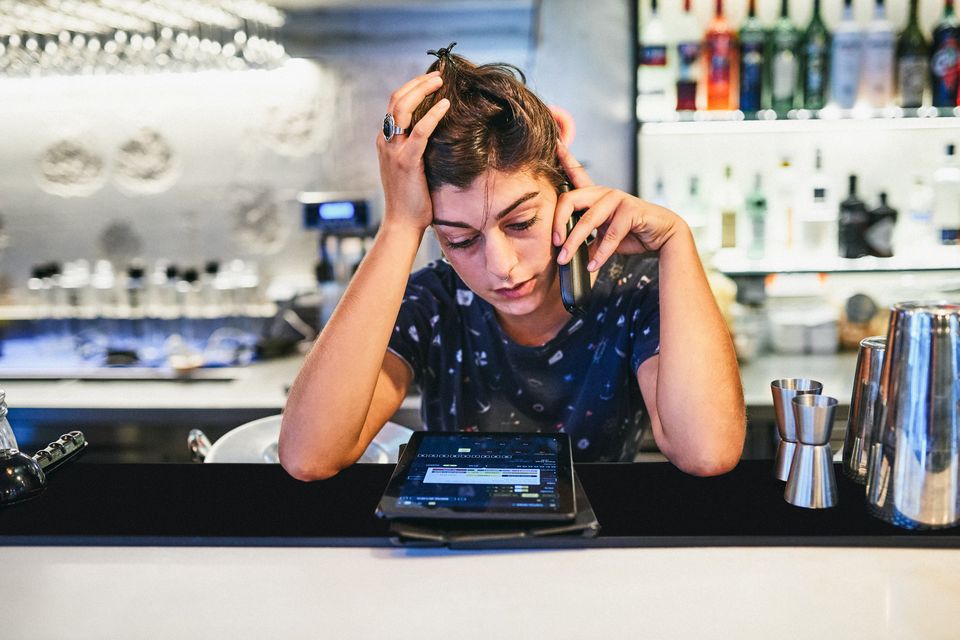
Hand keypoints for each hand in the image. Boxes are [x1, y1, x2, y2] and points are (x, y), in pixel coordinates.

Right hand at [376, 72, 450, 231]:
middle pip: (396, 100)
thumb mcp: (410, 169)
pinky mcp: (407, 161)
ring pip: (403, 108)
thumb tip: (438, 137)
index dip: (411, 89)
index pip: (395, 106)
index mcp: (385, 142)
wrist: (402, 223)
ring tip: (440, 82)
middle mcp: (386, 142)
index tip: (430, 81)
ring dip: (422, 90)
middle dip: (417, 83)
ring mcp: (394, 151)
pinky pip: (420, 131)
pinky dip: (433, 115)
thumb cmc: (411, 200)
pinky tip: (446, 105)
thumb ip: (416, 150)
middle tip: (438, 75)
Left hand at [553, 142, 681, 271]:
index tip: (554, 143)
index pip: (576, 174)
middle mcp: (604, 193)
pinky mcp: (630, 210)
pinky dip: (600, 253)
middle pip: (570, 199)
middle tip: (554, 243)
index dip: (565, 158)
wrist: (662, 237)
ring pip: (587, 220)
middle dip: (557, 222)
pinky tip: (593, 265)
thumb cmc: (632, 234)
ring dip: (574, 243)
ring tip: (566, 259)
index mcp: (596, 196)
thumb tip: (567, 256)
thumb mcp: (603, 238)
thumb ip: (587, 241)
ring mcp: (617, 199)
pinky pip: (610, 234)